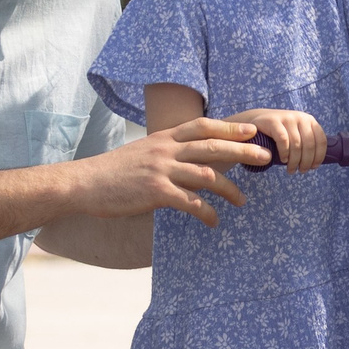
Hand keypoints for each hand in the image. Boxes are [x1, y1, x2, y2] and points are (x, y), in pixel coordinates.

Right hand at [73, 118, 271, 226]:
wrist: (84, 183)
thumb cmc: (112, 172)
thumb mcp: (141, 152)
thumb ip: (164, 153)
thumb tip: (185, 160)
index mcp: (163, 138)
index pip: (202, 126)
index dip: (229, 127)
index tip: (251, 130)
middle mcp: (165, 149)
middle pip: (213, 146)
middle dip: (242, 151)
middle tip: (264, 158)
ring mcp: (161, 170)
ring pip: (206, 175)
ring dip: (229, 189)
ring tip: (243, 201)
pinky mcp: (155, 192)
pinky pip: (190, 203)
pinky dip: (206, 213)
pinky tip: (214, 222)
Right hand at [228, 108, 325, 170]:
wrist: (257, 122)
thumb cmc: (279, 134)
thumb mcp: (296, 136)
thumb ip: (306, 145)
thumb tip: (315, 163)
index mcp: (309, 120)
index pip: (321, 140)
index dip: (319, 156)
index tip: (314, 167)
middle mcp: (300, 117)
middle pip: (309, 145)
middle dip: (306, 162)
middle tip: (301, 171)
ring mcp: (287, 118)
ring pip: (297, 145)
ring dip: (295, 161)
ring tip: (291, 170)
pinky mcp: (273, 121)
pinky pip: (283, 140)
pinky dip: (285, 152)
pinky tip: (283, 159)